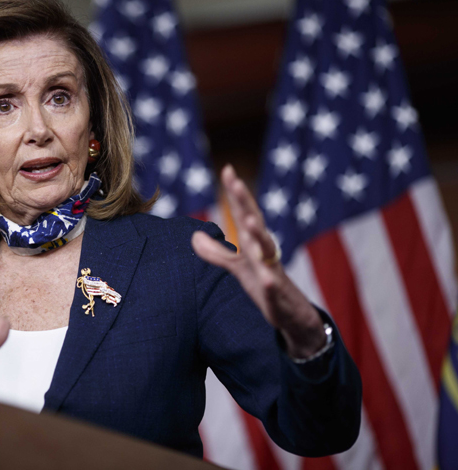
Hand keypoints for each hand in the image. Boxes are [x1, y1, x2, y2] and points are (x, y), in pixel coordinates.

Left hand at [191, 165, 325, 358]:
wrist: (291, 314)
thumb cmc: (265, 285)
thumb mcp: (237, 268)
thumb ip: (216, 253)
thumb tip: (194, 236)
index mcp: (255, 244)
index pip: (244, 214)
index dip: (236, 194)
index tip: (227, 169)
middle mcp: (265, 253)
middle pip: (255, 225)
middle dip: (246, 204)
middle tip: (236, 184)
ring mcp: (273, 272)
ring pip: (267, 251)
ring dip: (259, 236)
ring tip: (250, 221)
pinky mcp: (277, 296)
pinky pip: (274, 288)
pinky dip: (271, 283)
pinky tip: (267, 279)